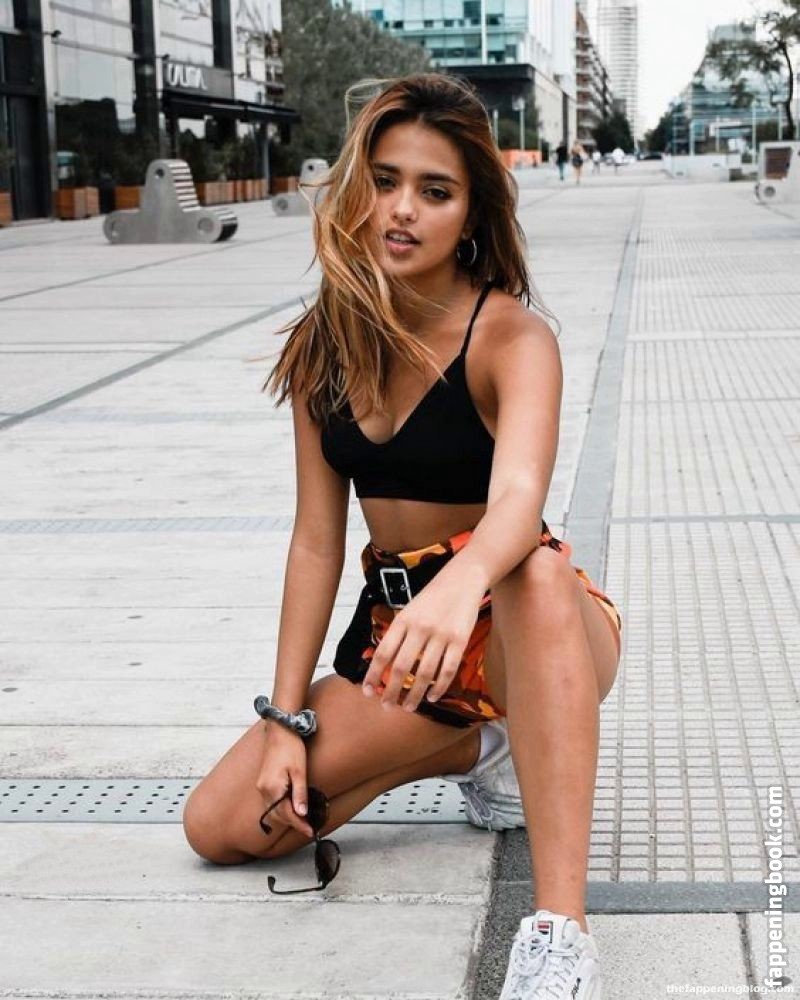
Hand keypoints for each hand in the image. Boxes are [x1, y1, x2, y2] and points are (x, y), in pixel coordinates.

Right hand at [255, 724, 314, 839]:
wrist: (280, 731)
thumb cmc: (291, 748)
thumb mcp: (299, 772)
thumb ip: (299, 794)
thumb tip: (301, 814)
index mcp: (272, 788)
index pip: (286, 814)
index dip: (299, 824)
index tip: (311, 831)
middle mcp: (263, 789)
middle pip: (278, 815)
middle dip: (293, 822)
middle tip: (309, 827)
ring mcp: (261, 786)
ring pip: (273, 810)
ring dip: (286, 816)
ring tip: (302, 820)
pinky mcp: (263, 782)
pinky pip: (271, 802)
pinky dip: (281, 808)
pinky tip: (290, 807)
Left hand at [361, 570, 486, 712]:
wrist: (463, 578)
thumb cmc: (433, 597)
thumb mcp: (410, 609)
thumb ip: (399, 633)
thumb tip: (384, 663)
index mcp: (403, 620)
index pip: (383, 652)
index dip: (373, 675)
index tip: (368, 692)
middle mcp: (420, 628)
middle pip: (401, 667)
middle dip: (391, 691)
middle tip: (387, 706)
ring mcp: (441, 635)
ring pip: (424, 673)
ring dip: (415, 695)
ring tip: (409, 707)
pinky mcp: (460, 640)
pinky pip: (448, 670)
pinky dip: (439, 687)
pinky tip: (432, 696)